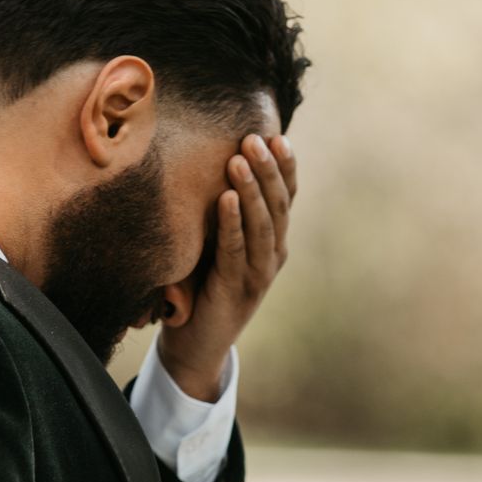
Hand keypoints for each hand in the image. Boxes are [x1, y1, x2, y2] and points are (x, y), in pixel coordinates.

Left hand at [155, 132, 296, 399]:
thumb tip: (213, 165)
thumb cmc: (201, 287)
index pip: (286, 196)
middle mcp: (273, 255)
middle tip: (253, 137)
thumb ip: (223, 214)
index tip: (275, 135)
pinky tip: (226, 197)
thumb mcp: (216, 244)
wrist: (195, 346)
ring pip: (262, 224)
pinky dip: (232, 222)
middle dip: (268, 169)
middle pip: (278, 204)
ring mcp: (259, 273)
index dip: (285, 167)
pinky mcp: (237, 289)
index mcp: (273, 241)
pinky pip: (236, 250)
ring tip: (239, 158)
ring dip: (252, 189)